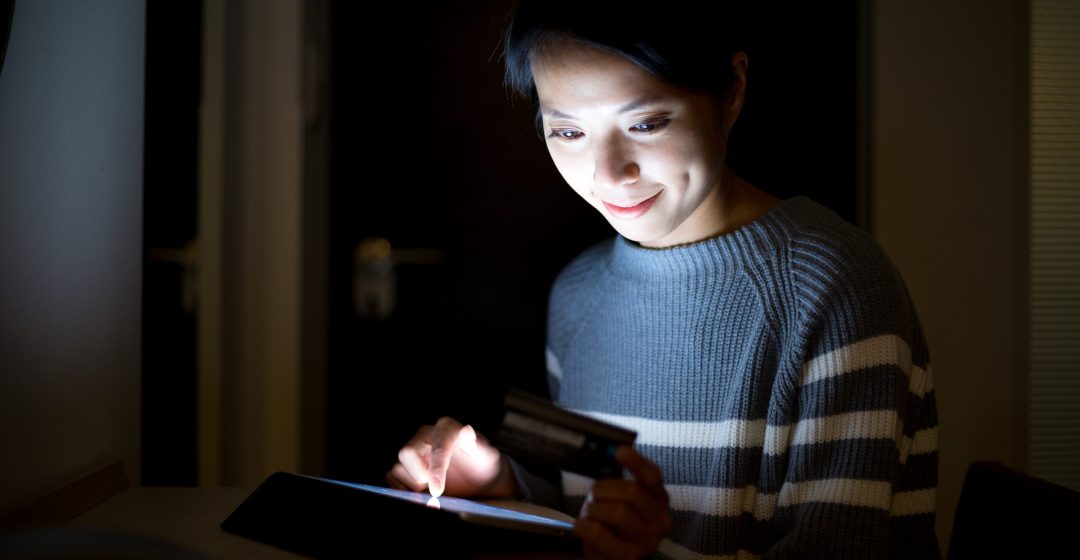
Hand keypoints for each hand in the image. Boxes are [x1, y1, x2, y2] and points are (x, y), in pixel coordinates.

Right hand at [384, 416, 515, 498]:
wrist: (478, 478)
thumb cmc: (482, 465)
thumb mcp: (486, 456)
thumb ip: (476, 445)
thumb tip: (467, 430)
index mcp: (446, 429)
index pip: (437, 446)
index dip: (436, 469)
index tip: (437, 490)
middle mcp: (426, 436)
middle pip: (407, 452)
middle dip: (419, 475)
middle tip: (437, 489)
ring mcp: (414, 452)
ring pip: (398, 468)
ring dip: (412, 486)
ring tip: (431, 492)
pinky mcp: (406, 467)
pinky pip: (392, 478)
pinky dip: (402, 490)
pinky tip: (420, 496)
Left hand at [573, 445, 673, 558]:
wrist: (609, 557)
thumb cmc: (614, 526)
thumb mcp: (621, 502)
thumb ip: (620, 482)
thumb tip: (610, 453)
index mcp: (659, 502)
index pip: (652, 476)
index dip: (636, 461)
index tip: (619, 451)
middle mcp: (660, 522)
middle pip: (631, 492)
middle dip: (604, 489)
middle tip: (592, 495)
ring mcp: (647, 543)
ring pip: (617, 512)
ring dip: (594, 509)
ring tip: (589, 514)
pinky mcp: (628, 558)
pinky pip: (600, 533)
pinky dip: (585, 526)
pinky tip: (581, 526)